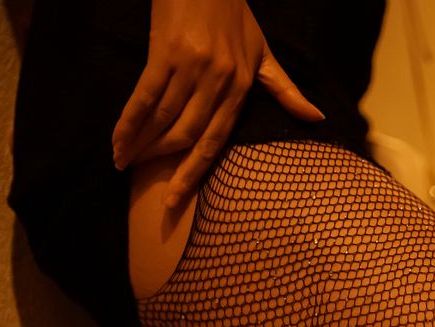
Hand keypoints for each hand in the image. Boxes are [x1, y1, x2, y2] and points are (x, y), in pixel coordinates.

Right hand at [111, 0, 323, 208]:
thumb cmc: (235, 16)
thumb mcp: (264, 54)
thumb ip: (286, 91)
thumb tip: (317, 119)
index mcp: (243, 86)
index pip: (216, 140)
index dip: (193, 173)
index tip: (174, 201)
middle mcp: (219, 80)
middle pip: (187, 135)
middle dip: (164, 163)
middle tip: (144, 182)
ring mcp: (191, 66)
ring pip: (164, 118)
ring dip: (141, 145)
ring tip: (124, 163)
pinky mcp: (164, 52)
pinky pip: (143, 95)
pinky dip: (128, 121)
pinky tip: (117, 141)